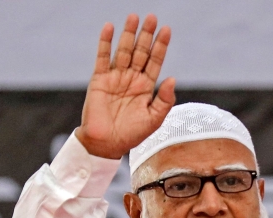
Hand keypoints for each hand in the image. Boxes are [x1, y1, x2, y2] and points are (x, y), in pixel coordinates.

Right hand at [75, 14, 175, 159]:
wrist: (106, 144)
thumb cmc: (131, 135)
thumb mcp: (154, 119)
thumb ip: (164, 100)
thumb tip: (172, 78)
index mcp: (146, 87)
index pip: (155, 61)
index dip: (160, 46)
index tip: (167, 30)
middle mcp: (131, 78)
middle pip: (140, 51)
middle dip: (146, 35)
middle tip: (152, 17)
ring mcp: (115, 77)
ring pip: (124, 50)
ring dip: (128, 34)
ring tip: (134, 17)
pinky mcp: (100, 79)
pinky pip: (103, 57)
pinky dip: (105, 42)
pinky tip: (110, 28)